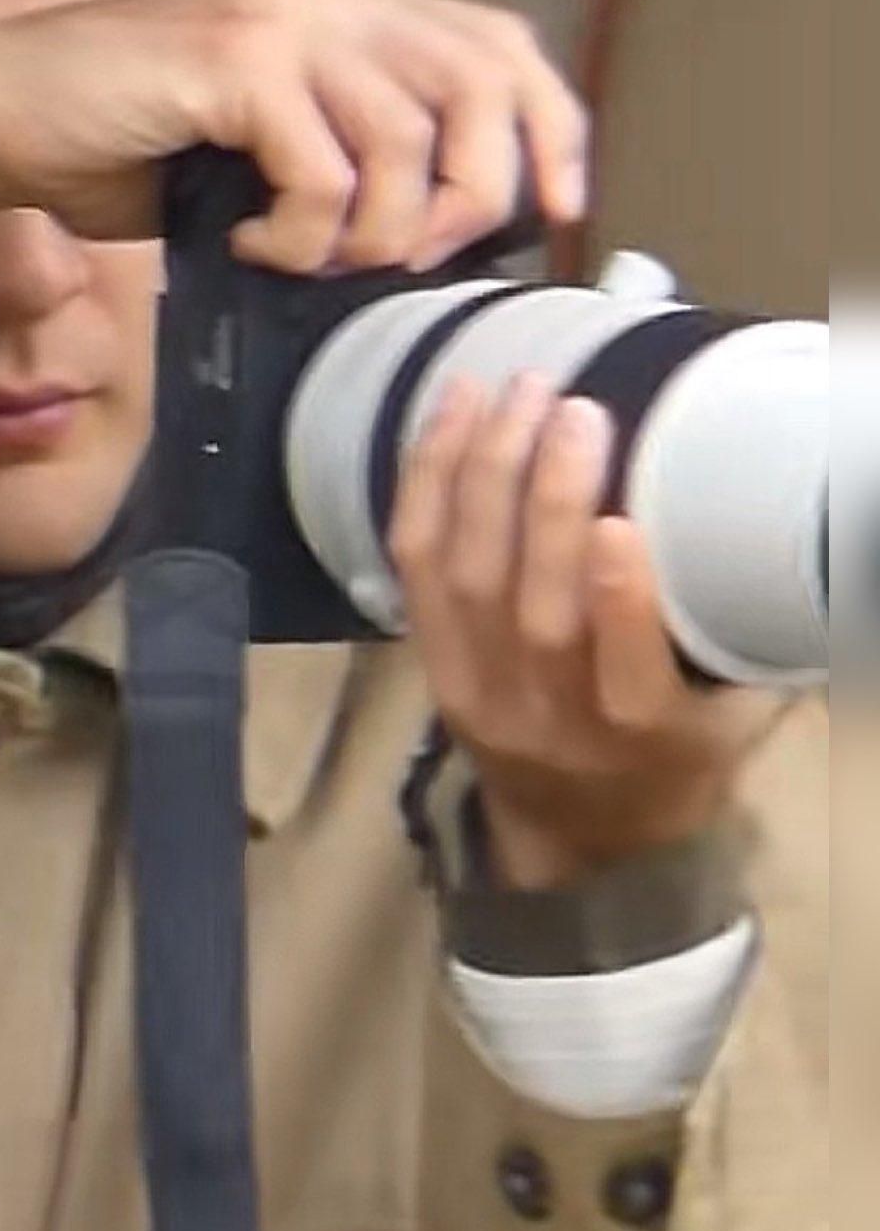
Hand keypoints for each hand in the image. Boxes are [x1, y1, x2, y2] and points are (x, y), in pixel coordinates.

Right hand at [0, 0, 588, 290]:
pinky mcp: (236, 60)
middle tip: (404, 259)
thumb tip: (441, 227)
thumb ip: (347, 148)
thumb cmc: (122, 143)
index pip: (498, 43)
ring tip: (300, 257)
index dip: (550, 128)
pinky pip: (323, 174)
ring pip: (407, 144)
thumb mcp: (262, 141)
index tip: (553, 211)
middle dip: (471, 198)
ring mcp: (283, 15)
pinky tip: (244, 245)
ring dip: (370, 235)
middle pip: (481, 88)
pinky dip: (299, 238)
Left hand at [388, 372, 781, 890]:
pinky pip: (414, 565)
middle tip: (572, 410)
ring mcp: (476, 691)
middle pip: (531, 608)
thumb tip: (816, 528)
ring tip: (511, 390)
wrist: (574, 840)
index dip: (616, 603)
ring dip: (481, 471)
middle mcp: (548, 718)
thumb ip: (755, 639)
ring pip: (463, 575)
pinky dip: (426, 482)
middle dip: (544, 499)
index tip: (619, 522)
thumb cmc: (674, 762)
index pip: (622, 677)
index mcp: (639, 739)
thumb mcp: (733, 722)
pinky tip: (451, 412)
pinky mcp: (429, 664)